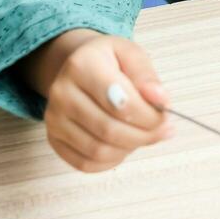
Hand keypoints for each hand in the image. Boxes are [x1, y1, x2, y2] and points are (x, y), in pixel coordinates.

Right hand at [44, 34, 171, 172]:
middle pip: (109, 130)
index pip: (119, 101)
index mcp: (81, 65)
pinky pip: (86, 164)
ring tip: (144, 134)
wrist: (79, 68)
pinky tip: (125, 144)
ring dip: (130, 148)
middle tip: (162, 129)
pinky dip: (112, 160)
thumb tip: (160, 100)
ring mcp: (54, 119)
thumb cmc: (109, 61)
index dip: (149, 115)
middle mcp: (61, 92)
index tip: (165, 114)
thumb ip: (147, 77)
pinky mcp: (54, 139)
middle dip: (144, 134)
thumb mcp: (131, 55)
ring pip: (99, 151)